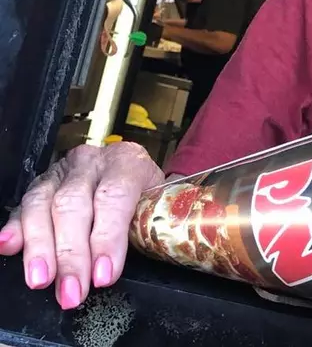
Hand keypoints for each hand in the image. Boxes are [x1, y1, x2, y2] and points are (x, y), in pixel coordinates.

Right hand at [0, 142, 163, 308]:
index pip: (114, 197)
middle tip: (72, 291)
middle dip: (71, 255)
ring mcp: (61, 172)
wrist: (131, 173)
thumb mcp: (154, 204)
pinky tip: (9, 247)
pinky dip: (14, 229)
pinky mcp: (39, 186)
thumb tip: (120, 268)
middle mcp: (91, 163)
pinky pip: (22, 206)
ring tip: (41, 281)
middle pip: (73, 205)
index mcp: (127, 162)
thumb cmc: (145, 195)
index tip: (104, 276)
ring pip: (42, 205)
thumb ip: (141, 227)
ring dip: (40, 248)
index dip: (107, 238)